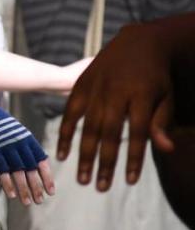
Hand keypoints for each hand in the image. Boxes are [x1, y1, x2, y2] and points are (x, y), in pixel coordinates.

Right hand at [0, 91, 53, 204]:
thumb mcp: (13, 130)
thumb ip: (22, 145)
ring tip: (27, 202)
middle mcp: (18, 143)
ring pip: (18, 173)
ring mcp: (5, 147)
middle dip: (36, 187)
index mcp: (26, 137)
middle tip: (39, 201)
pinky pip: (2, 170)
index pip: (40, 161)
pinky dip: (7, 184)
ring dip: (24, 189)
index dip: (46, 177)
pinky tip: (12, 195)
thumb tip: (31, 162)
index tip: (50, 192)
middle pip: (31, 169)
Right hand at [57, 22, 173, 190]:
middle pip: (108, 133)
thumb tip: (164, 150)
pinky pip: (70, 113)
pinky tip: (62, 154)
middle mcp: (115, 93)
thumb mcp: (166, 96)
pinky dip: (64, 133)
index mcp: (141, 95)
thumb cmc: (156, 75)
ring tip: (83, 179)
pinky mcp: (81, 85)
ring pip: (87, 127)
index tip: (130, 181)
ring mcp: (96, 88)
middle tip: (101, 188)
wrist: (137, 41)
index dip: (134, 158)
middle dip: (105, 163)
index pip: (137, 133)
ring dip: (84, 155)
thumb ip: (161, 122)